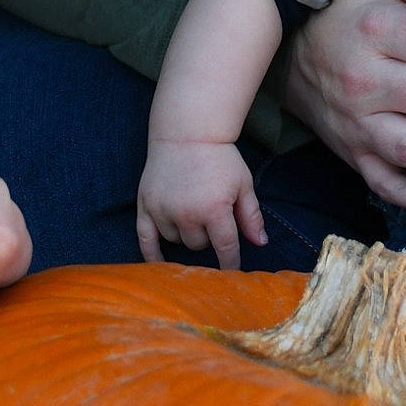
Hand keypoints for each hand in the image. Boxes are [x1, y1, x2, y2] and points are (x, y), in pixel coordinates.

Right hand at [137, 139, 265, 270]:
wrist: (187, 132)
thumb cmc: (220, 158)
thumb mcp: (243, 183)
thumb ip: (251, 215)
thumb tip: (261, 244)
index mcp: (214, 209)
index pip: (225, 248)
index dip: (230, 262)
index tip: (233, 273)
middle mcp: (187, 214)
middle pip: (198, 245)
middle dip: (207, 236)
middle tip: (210, 214)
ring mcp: (163, 210)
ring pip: (176, 241)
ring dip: (185, 234)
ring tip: (191, 211)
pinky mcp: (145, 205)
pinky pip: (145, 239)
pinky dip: (151, 254)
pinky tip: (159, 264)